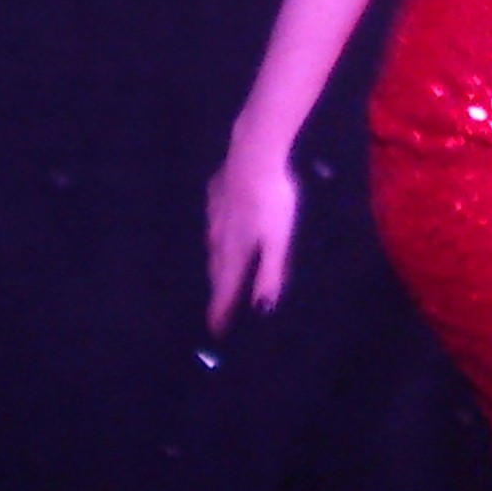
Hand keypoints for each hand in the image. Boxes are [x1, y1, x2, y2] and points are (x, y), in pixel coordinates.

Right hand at [205, 145, 299, 335]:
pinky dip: (218, 238)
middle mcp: (218, 239)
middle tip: (218, 308)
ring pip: (213, 249)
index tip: (215, 331)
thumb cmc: (271, 202)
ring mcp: (213, 216)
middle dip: (218, 292)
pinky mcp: (214, 197)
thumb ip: (271, 274)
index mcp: (235, 252)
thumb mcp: (278, 241)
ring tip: (221, 277)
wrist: (251, 158)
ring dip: (217, 267)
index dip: (220, 311)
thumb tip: (262, 308)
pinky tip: (222, 234)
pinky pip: (213, 225)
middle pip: (217, 272)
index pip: (225, 289)